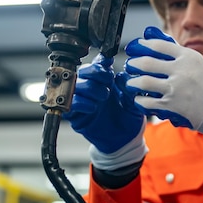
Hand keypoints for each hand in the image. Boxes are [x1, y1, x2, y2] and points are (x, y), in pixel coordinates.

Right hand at [64, 55, 145, 170]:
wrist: (126, 139)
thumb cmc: (129, 117)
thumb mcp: (132, 98)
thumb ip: (126, 83)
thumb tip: (119, 69)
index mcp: (104, 80)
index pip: (97, 63)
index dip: (102, 63)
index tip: (109, 67)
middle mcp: (91, 87)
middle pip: (83, 70)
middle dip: (96, 74)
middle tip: (108, 84)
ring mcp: (82, 100)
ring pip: (75, 85)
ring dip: (90, 89)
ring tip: (103, 98)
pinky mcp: (75, 115)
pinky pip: (70, 103)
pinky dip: (82, 103)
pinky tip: (94, 108)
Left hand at [123, 26, 202, 141]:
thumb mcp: (195, 61)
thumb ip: (174, 50)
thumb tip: (150, 35)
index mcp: (188, 57)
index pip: (158, 45)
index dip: (141, 45)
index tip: (133, 48)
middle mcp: (182, 71)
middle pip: (147, 63)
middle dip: (133, 64)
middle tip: (130, 66)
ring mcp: (176, 89)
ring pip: (144, 83)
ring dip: (132, 83)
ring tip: (131, 84)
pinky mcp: (172, 106)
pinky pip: (147, 102)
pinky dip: (139, 101)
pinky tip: (139, 99)